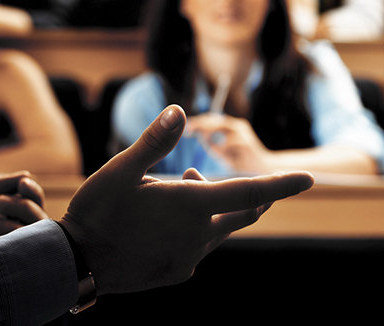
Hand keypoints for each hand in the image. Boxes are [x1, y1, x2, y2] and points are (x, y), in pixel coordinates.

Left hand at [0, 172, 48, 244]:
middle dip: (22, 207)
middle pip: (39, 219)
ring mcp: (1, 250)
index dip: (32, 192)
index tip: (23, 183)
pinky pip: (9, 252)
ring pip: (27, 236)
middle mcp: (6, 232)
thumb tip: (27, 175)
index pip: (33, 202)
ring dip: (7, 225)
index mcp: (2, 213)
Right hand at [59, 105, 313, 294]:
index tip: (309, 179)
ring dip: (212, 207)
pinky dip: (196, 228)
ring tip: (179, 186)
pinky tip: (167, 221)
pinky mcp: (176, 272)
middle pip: (242, 213)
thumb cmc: (97, 211)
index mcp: (192, 206)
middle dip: (248, 195)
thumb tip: (179, 110)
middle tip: (226, 178)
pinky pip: (199, 247)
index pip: (251, 193)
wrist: (75, 264)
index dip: (282, 184)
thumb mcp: (121, 169)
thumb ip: (155, 141)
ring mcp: (188, 258)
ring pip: (219, 230)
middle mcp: (198, 235)